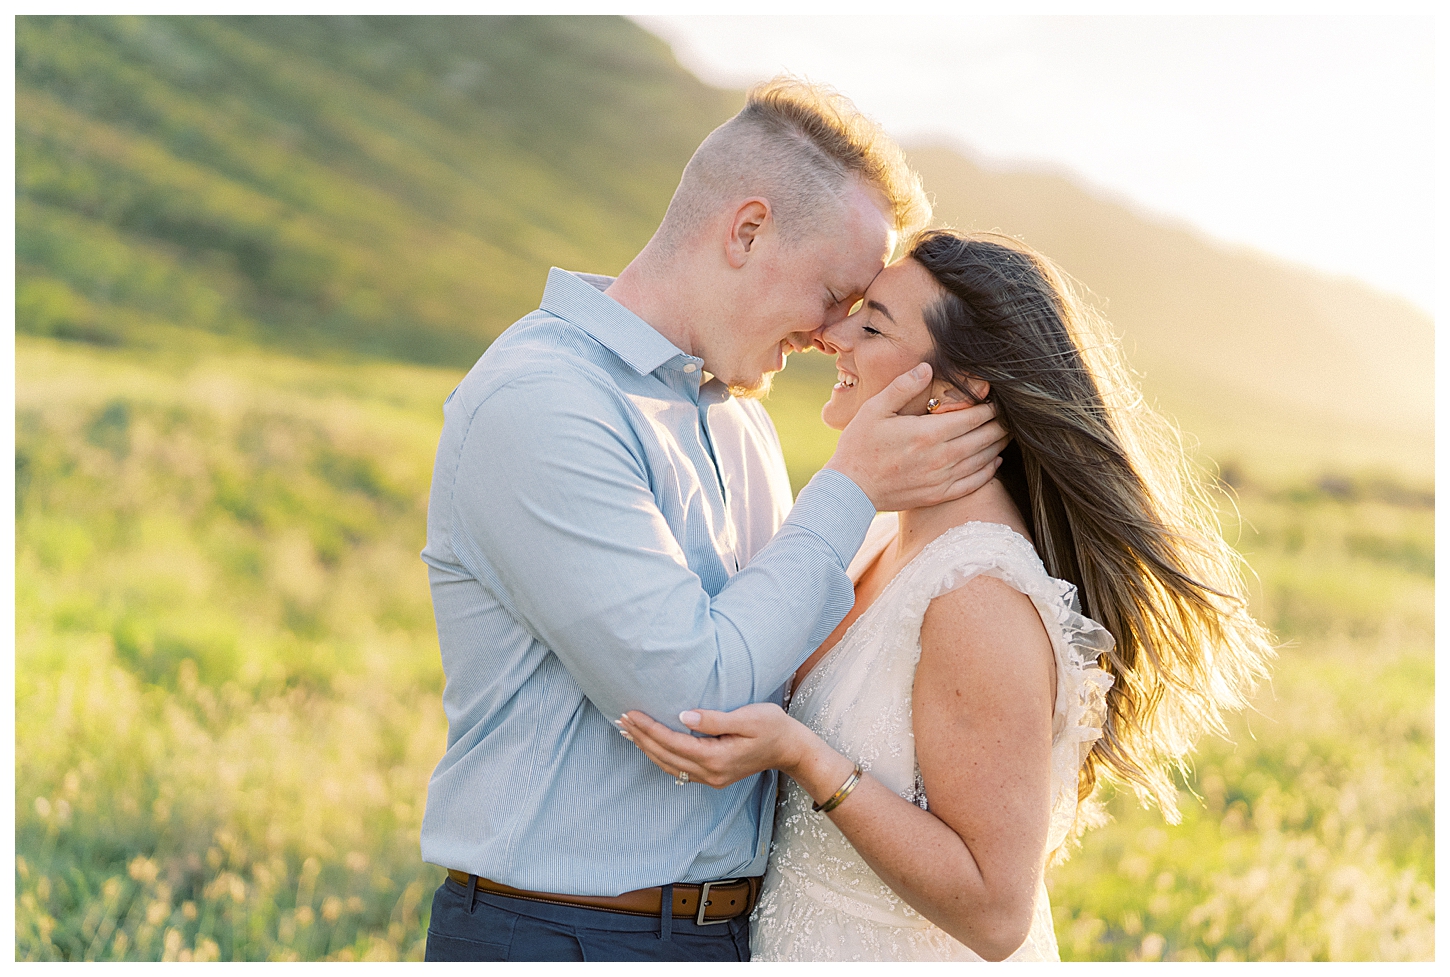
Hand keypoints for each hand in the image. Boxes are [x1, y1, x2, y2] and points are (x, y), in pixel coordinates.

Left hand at [618, 704, 812, 788]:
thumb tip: (683, 717)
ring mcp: (711, 778)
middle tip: (620, 720)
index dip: (649, 728)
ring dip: (646, 749)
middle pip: (665, 756)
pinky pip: (678, 769)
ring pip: (669, 765)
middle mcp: (710, 773)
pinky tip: (651, 746)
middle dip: (640, 738)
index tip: (631, 713)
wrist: (791, 749)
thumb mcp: (747, 717)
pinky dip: (660, 757)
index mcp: (716, 757)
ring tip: (628, 732)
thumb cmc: (773, 727)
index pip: (672, 742)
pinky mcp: (714, 777)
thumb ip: (714, 719)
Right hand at [826, 363, 1008, 511]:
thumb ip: (902, 387)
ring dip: (998, 445)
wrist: (850, 490)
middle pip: (984, 437)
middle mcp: (941, 457)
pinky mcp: (939, 494)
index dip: (990, 407)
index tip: (996, 400)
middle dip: (1000, 425)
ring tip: (1005, 434)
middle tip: (1008, 415)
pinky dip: (988, 471)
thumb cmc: (859, 446)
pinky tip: (993, 461)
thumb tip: (927, 368)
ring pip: (983, 459)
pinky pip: (974, 483)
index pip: (973, 417)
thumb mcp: (874, 409)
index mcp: (928, 432)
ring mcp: (942, 478)